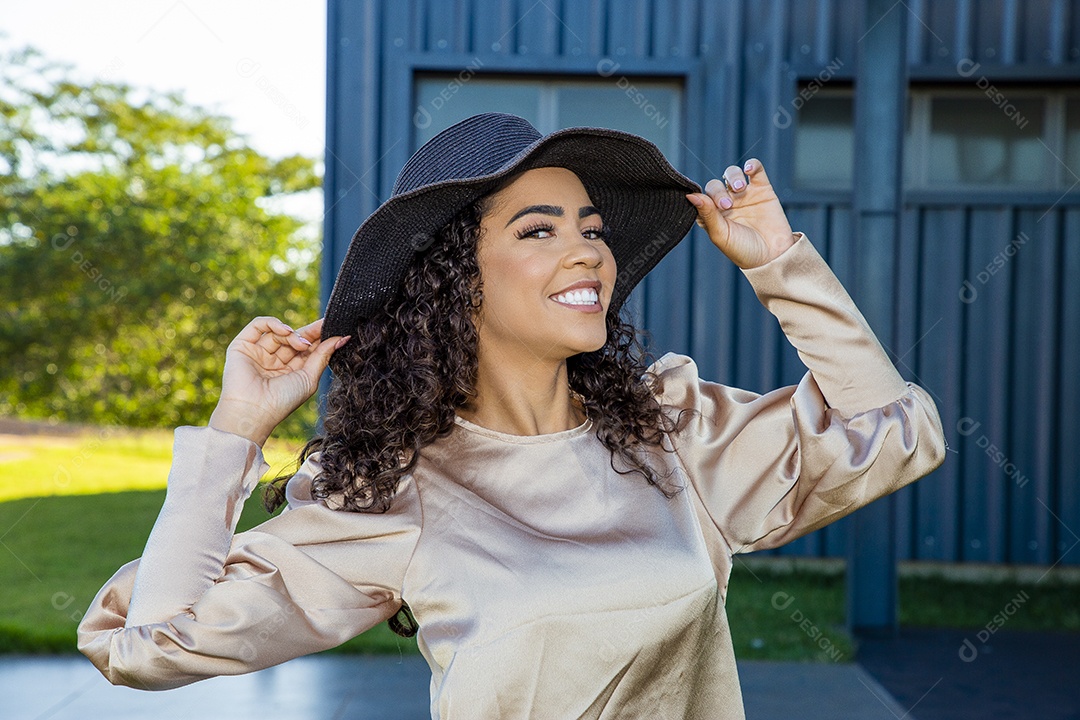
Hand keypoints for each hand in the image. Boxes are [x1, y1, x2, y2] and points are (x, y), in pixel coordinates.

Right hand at [208, 316, 349, 445]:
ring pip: (279, 332)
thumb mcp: (308, 378)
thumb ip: (323, 356)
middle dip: (310, 333)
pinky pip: (259, 326)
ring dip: (294, 334)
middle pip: (294, 338)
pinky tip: (287, 331)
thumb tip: (342, 338)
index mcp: (290, 371)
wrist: (253, 411)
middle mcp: (273, 361)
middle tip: (323, 328)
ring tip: (301, 344)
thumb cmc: (282, 401)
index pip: (306, 349)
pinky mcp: (242, 346)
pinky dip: (274, 323)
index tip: (336, 329)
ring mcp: (258, 353)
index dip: (320, 338)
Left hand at [685, 159, 795, 268]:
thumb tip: (690, 195)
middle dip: (718, 192)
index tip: (708, 205)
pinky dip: (752, 165)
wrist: (774, 256)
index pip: (700, 198)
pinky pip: (755, 170)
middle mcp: (726, 203)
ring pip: (732, 174)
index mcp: (712, 215)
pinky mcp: (762, 189)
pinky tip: (749, 169)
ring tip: (739, 189)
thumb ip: (707, 214)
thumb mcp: (721, 235)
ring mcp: (744, 195)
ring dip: (732, 176)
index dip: (701, 198)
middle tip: (727, 205)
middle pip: (715, 185)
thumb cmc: (744, 250)